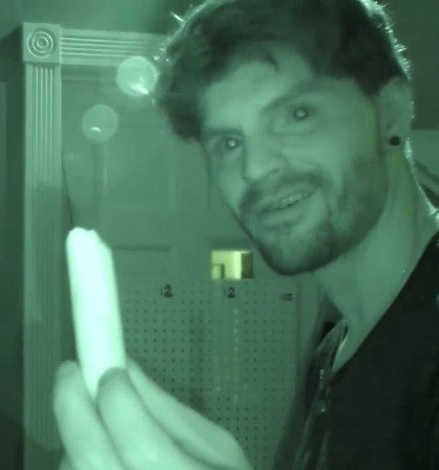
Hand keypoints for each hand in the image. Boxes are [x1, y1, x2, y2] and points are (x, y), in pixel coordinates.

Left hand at [53, 357, 252, 469]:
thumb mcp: (214, 445)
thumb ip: (166, 409)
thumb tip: (124, 365)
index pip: (141, 444)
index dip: (120, 402)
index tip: (112, 369)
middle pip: (92, 459)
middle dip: (74, 407)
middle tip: (70, 371)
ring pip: (74, 469)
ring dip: (74, 435)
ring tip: (93, 417)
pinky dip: (75, 458)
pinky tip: (94, 448)